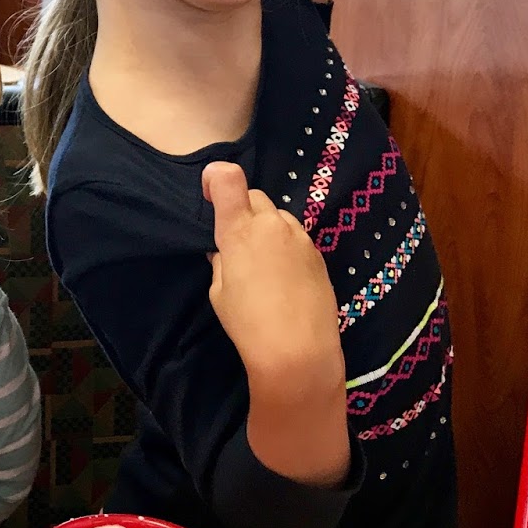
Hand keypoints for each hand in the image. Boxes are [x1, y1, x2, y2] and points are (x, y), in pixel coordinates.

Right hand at [201, 163, 342, 383]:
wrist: (299, 351)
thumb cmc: (248, 323)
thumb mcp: (219, 292)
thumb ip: (221, 261)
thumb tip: (223, 250)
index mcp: (239, 230)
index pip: (228, 178)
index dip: (215, 177)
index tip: (209, 192)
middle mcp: (271, 225)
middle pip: (254, 196)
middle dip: (242, 209)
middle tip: (235, 240)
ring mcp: (299, 237)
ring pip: (277, 217)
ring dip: (266, 228)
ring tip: (261, 263)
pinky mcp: (317, 253)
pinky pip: (295, 237)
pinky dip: (284, 245)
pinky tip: (282, 276)